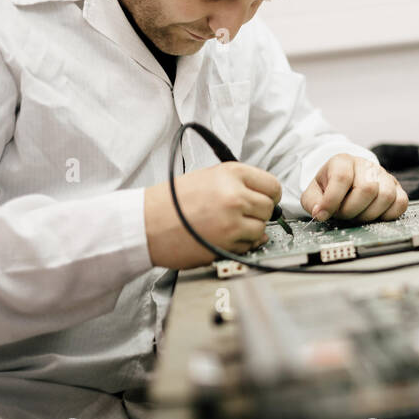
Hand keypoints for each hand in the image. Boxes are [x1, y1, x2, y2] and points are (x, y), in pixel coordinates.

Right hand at [143, 162, 281, 268]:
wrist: (146, 223)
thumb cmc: (171, 201)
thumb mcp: (208, 177)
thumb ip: (238, 184)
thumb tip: (264, 198)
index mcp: (232, 173)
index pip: (272, 185)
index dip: (269, 196)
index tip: (263, 201)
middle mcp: (236, 195)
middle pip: (268, 208)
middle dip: (258, 214)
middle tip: (239, 216)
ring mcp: (233, 221)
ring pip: (261, 229)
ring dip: (249, 231)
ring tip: (226, 227)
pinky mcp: (227, 244)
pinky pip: (249, 245)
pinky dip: (241, 245)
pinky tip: (222, 238)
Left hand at [302, 154, 407, 223]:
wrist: (345, 179)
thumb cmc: (329, 186)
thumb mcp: (314, 191)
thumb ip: (312, 202)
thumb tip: (321, 213)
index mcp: (343, 161)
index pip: (342, 178)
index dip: (332, 200)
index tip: (323, 214)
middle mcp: (366, 166)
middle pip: (367, 189)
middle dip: (351, 210)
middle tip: (343, 214)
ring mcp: (384, 176)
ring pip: (385, 196)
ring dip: (369, 214)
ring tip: (357, 215)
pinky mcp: (397, 188)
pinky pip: (400, 203)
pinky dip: (387, 215)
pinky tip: (374, 215)